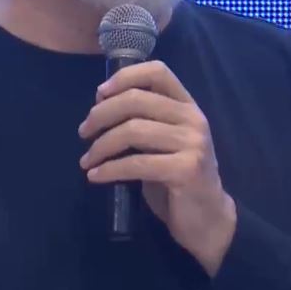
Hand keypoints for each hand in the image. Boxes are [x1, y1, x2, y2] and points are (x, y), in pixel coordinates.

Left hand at [77, 60, 236, 276]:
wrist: (207, 218)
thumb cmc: (177, 177)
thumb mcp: (163, 141)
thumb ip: (143, 120)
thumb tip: (100, 104)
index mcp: (187, 105)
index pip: (158, 71)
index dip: (124, 77)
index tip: (99, 94)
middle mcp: (193, 118)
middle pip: (136, 100)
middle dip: (101, 114)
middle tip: (83, 132)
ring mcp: (193, 143)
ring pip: (133, 131)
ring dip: (101, 146)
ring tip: (87, 160)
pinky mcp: (186, 170)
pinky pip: (136, 163)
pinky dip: (109, 169)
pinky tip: (95, 176)